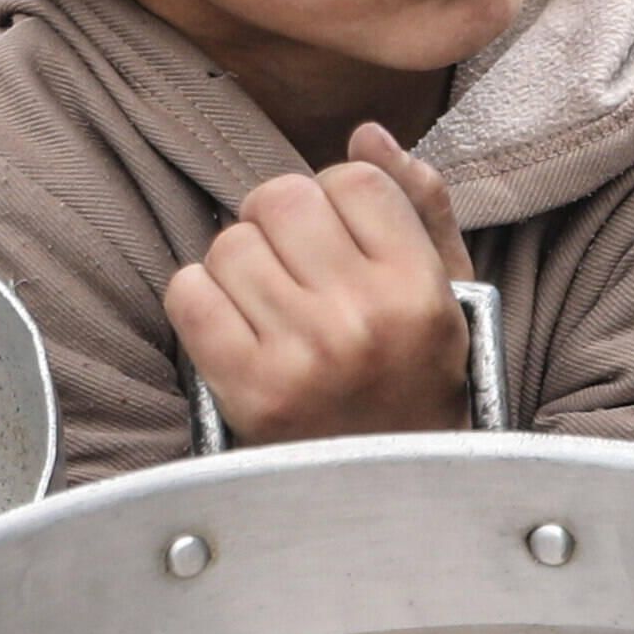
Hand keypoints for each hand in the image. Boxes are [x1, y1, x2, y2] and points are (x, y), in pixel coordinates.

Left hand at [163, 123, 472, 446]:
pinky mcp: (247, 390)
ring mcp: (302, 356)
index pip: (355, 178)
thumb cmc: (417, 383)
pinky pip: (188, 293)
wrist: (392, 501)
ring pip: (230, 243)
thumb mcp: (446, 296)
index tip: (340, 232)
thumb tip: (368, 132)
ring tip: (267, 300)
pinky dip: (198, 299)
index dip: (337, 193)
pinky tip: (231, 325)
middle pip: (282, 197)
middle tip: (293, 261)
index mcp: (418, 290)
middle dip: (279, 218)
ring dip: (238, 262)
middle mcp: (362, 319)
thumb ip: (419, 207)